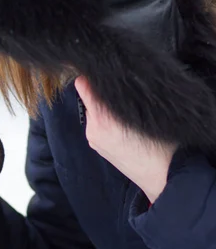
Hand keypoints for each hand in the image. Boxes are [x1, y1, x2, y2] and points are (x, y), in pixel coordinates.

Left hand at [75, 76, 176, 202]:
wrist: (165, 176)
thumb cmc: (163, 143)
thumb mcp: (146, 111)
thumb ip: (123, 94)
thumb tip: (113, 78)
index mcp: (102, 118)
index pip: (83, 85)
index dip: (93, 77)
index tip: (105, 73)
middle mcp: (93, 128)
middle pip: (88, 98)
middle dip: (101, 93)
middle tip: (122, 93)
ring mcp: (93, 139)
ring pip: (94, 111)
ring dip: (105, 108)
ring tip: (127, 113)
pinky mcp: (98, 146)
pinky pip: (97, 124)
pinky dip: (106, 121)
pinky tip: (124, 126)